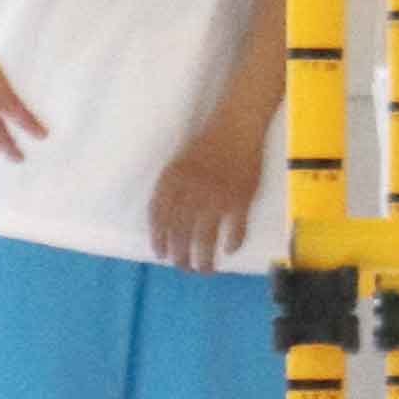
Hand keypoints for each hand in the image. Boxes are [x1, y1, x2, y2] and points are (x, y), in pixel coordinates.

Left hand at [147, 123, 264, 272]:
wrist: (236, 128)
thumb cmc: (206, 145)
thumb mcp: (178, 165)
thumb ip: (171, 190)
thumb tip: (166, 222)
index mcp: (172, 181)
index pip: (159, 217)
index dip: (158, 239)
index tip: (160, 254)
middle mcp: (191, 192)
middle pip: (180, 233)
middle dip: (179, 256)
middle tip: (183, 267)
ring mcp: (217, 198)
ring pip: (205, 238)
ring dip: (203, 259)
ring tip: (204, 270)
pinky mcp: (240, 200)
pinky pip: (236, 230)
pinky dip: (233, 243)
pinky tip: (230, 250)